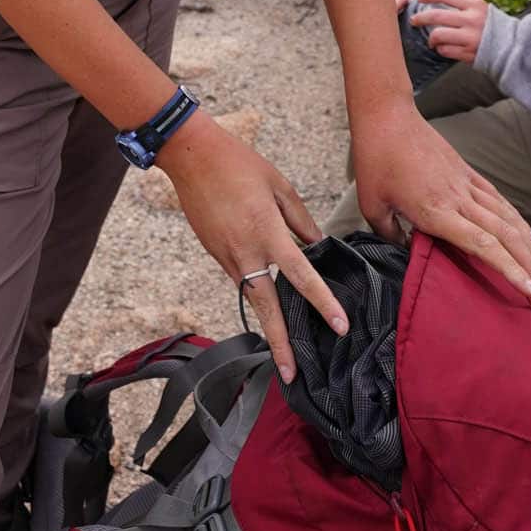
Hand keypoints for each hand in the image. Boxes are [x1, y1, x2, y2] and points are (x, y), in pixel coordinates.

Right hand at [155, 113, 347, 380]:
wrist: (191, 155)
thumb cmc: (239, 163)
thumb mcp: (279, 186)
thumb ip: (301, 219)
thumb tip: (317, 245)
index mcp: (267, 232)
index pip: (301, 276)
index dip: (322, 302)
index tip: (339, 326)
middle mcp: (245, 252)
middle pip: (266, 308)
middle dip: (280, 344)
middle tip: (292, 375)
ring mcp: (226, 256)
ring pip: (251, 298)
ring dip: (267, 325)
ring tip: (283, 352)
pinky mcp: (214, 253)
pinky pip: (239, 279)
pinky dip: (254, 294)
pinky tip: (267, 302)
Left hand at [351, 98, 530, 304]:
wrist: (388, 118)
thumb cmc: (376, 161)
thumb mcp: (372, 206)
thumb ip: (391, 235)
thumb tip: (405, 252)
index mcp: (436, 211)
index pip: (483, 245)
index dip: (510, 270)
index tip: (529, 290)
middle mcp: (459, 199)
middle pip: (505, 236)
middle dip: (528, 267)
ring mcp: (467, 184)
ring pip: (509, 218)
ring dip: (530, 247)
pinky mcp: (469, 172)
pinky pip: (500, 200)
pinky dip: (519, 221)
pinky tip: (530, 237)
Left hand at [413, 0, 489, 62]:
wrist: (510, 48)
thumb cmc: (494, 26)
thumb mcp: (485, 8)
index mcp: (474, 6)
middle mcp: (471, 20)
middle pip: (437, 15)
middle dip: (421, 18)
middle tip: (414, 20)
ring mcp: (469, 37)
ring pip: (438, 34)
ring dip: (431, 38)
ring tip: (431, 40)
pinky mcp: (468, 53)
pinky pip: (445, 50)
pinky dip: (441, 50)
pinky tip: (443, 49)